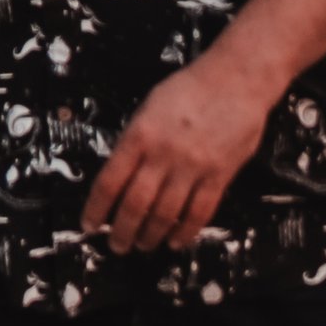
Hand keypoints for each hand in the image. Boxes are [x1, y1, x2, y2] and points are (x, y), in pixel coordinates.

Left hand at [82, 44, 276, 255]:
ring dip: (150, 236)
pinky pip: (198, 213)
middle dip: (122, 231)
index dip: (96, 208)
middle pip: (135, 204)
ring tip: (143, 245)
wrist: (236, 80)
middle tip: (117, 245)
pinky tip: (176, 240)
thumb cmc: (191, 88)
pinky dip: (185, 231)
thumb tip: (120, 175)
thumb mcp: (149, 106)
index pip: (110, 181)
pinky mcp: (219, 176)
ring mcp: (192, 167)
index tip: (90, 224)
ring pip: (165, 214)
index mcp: (140, 135)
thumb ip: (135, 141)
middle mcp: (163, 154)